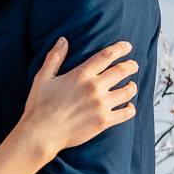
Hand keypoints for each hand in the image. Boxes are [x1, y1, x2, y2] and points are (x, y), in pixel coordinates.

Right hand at [20, 39, 138, 157]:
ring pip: (127, 91)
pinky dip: (130, 109)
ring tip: (131, 85)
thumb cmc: (39, 106)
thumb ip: (54, 57)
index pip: (107, 56)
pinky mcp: (103, 121)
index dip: (120, 48)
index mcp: (81, 75)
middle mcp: (94, 88)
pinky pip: (125, 113)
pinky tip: (129, 107)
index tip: (127, 46)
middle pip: (122, 71)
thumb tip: (63, 40)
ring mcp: (101, 105)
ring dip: (132, 86)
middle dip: (131, 66)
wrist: (41, 133)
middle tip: (133, 65)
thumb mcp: (43, 77)